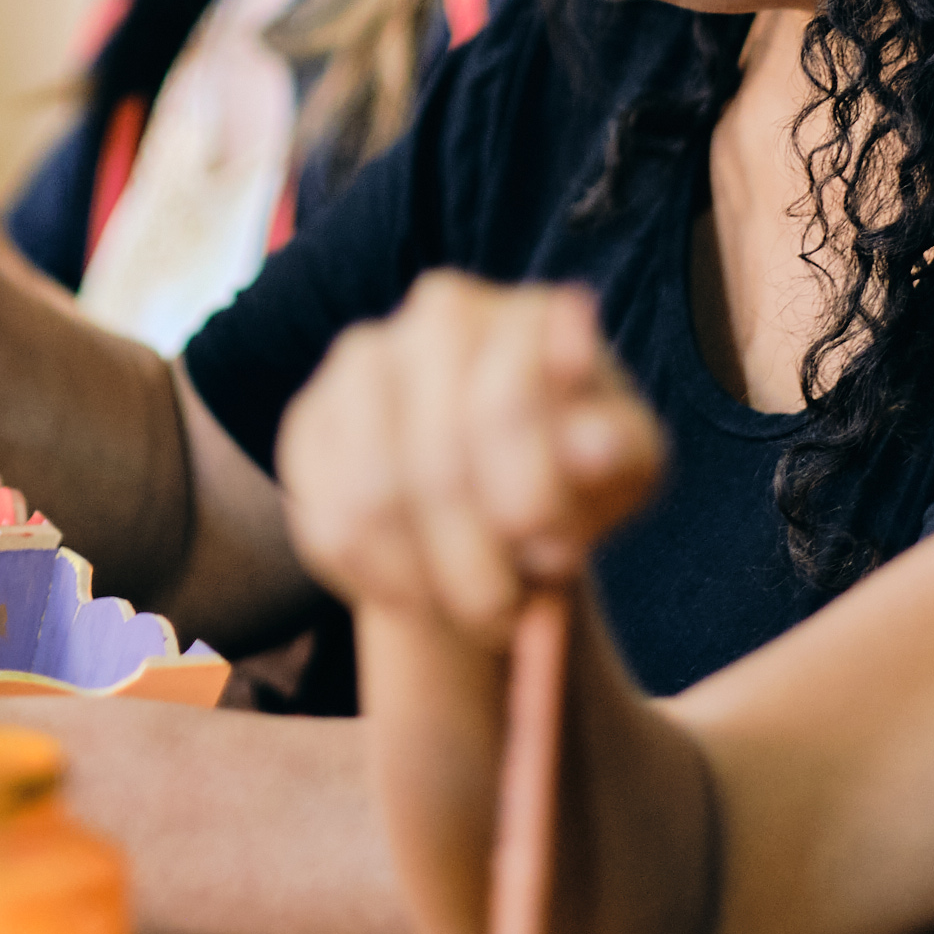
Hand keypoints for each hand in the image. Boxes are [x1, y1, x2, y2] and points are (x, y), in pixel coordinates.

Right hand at [280, 273, 665, 643]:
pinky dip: (375, 580)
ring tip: (471, 614)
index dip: (530, 503)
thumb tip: (594, 446)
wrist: (505, 475)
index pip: (503, 409)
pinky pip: (325, 523)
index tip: (561, 564)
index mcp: (520, 316)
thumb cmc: (574, 466)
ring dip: (427, 583)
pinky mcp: (311, 424)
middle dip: (479, 565)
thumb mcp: (622, 462)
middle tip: (510, 616)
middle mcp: (433, 318)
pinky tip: (419, 597)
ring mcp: (361, 365)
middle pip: (435, 465)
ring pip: (371, 501)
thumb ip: (616, 451)